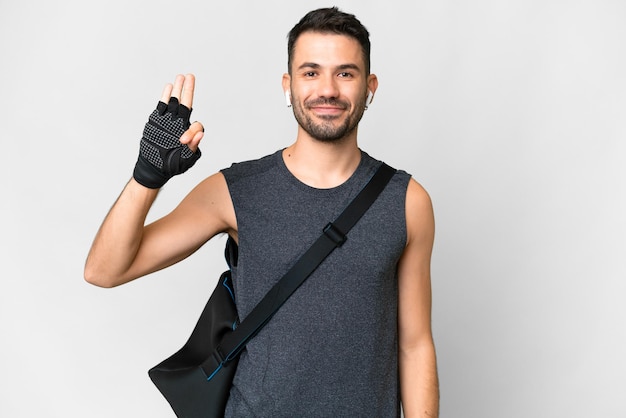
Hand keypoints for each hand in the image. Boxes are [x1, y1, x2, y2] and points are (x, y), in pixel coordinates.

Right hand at [133, 74, 204, 188]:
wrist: (154, 168)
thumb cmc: (172, 165)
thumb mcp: (186, 159)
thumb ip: (193, 146)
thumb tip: (200, 133)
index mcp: (189, 134)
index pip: (195, 126)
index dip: (192, 132)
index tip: (183, 141)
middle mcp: (180, 124)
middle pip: (186, 103)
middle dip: (188, 90)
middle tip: (190, 76)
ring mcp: (168, 121)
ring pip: (175, 102)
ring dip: (177, 89)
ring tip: (180, 77)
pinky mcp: (157, 121)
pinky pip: (162, 106)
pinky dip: (165, 96)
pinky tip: (169, 86)